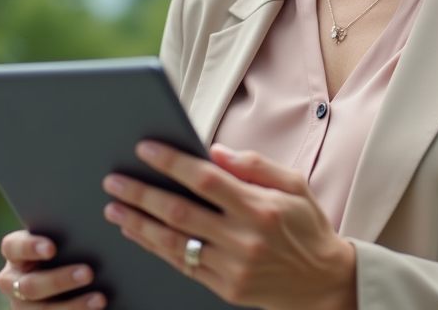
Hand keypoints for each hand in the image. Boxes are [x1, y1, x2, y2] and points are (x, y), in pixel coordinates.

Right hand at [0, 230, 105, 309]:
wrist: (65, 274)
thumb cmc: (65, 246)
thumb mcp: (60, 240)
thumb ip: (67, 233)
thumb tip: (95, 223)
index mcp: (14, 252)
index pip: (13, 247)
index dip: (30, 247)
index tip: (52, 248)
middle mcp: (12, 281)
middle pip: (30, 285)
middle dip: (59, 280)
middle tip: (88, 273)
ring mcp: (21, 305)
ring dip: (72, 306)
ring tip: (99, 299)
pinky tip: (95, 308)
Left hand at [102, 141, 356, 309]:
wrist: (323, 282)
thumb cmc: (307, 227)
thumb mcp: (294, 185)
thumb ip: (256, 165)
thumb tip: (215, 151)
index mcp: (260, 208)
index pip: (206, 180)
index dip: (172, 163)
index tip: (145, 149)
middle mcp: (243, 239)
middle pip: (179, 212)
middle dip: (141, 194)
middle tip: (114, 180)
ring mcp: (232, 267)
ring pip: (173, 243)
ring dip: (138, 224)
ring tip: (114, 208)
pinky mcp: (225, 288)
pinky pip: (181, 266)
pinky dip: (155, 248)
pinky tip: (138, 234)